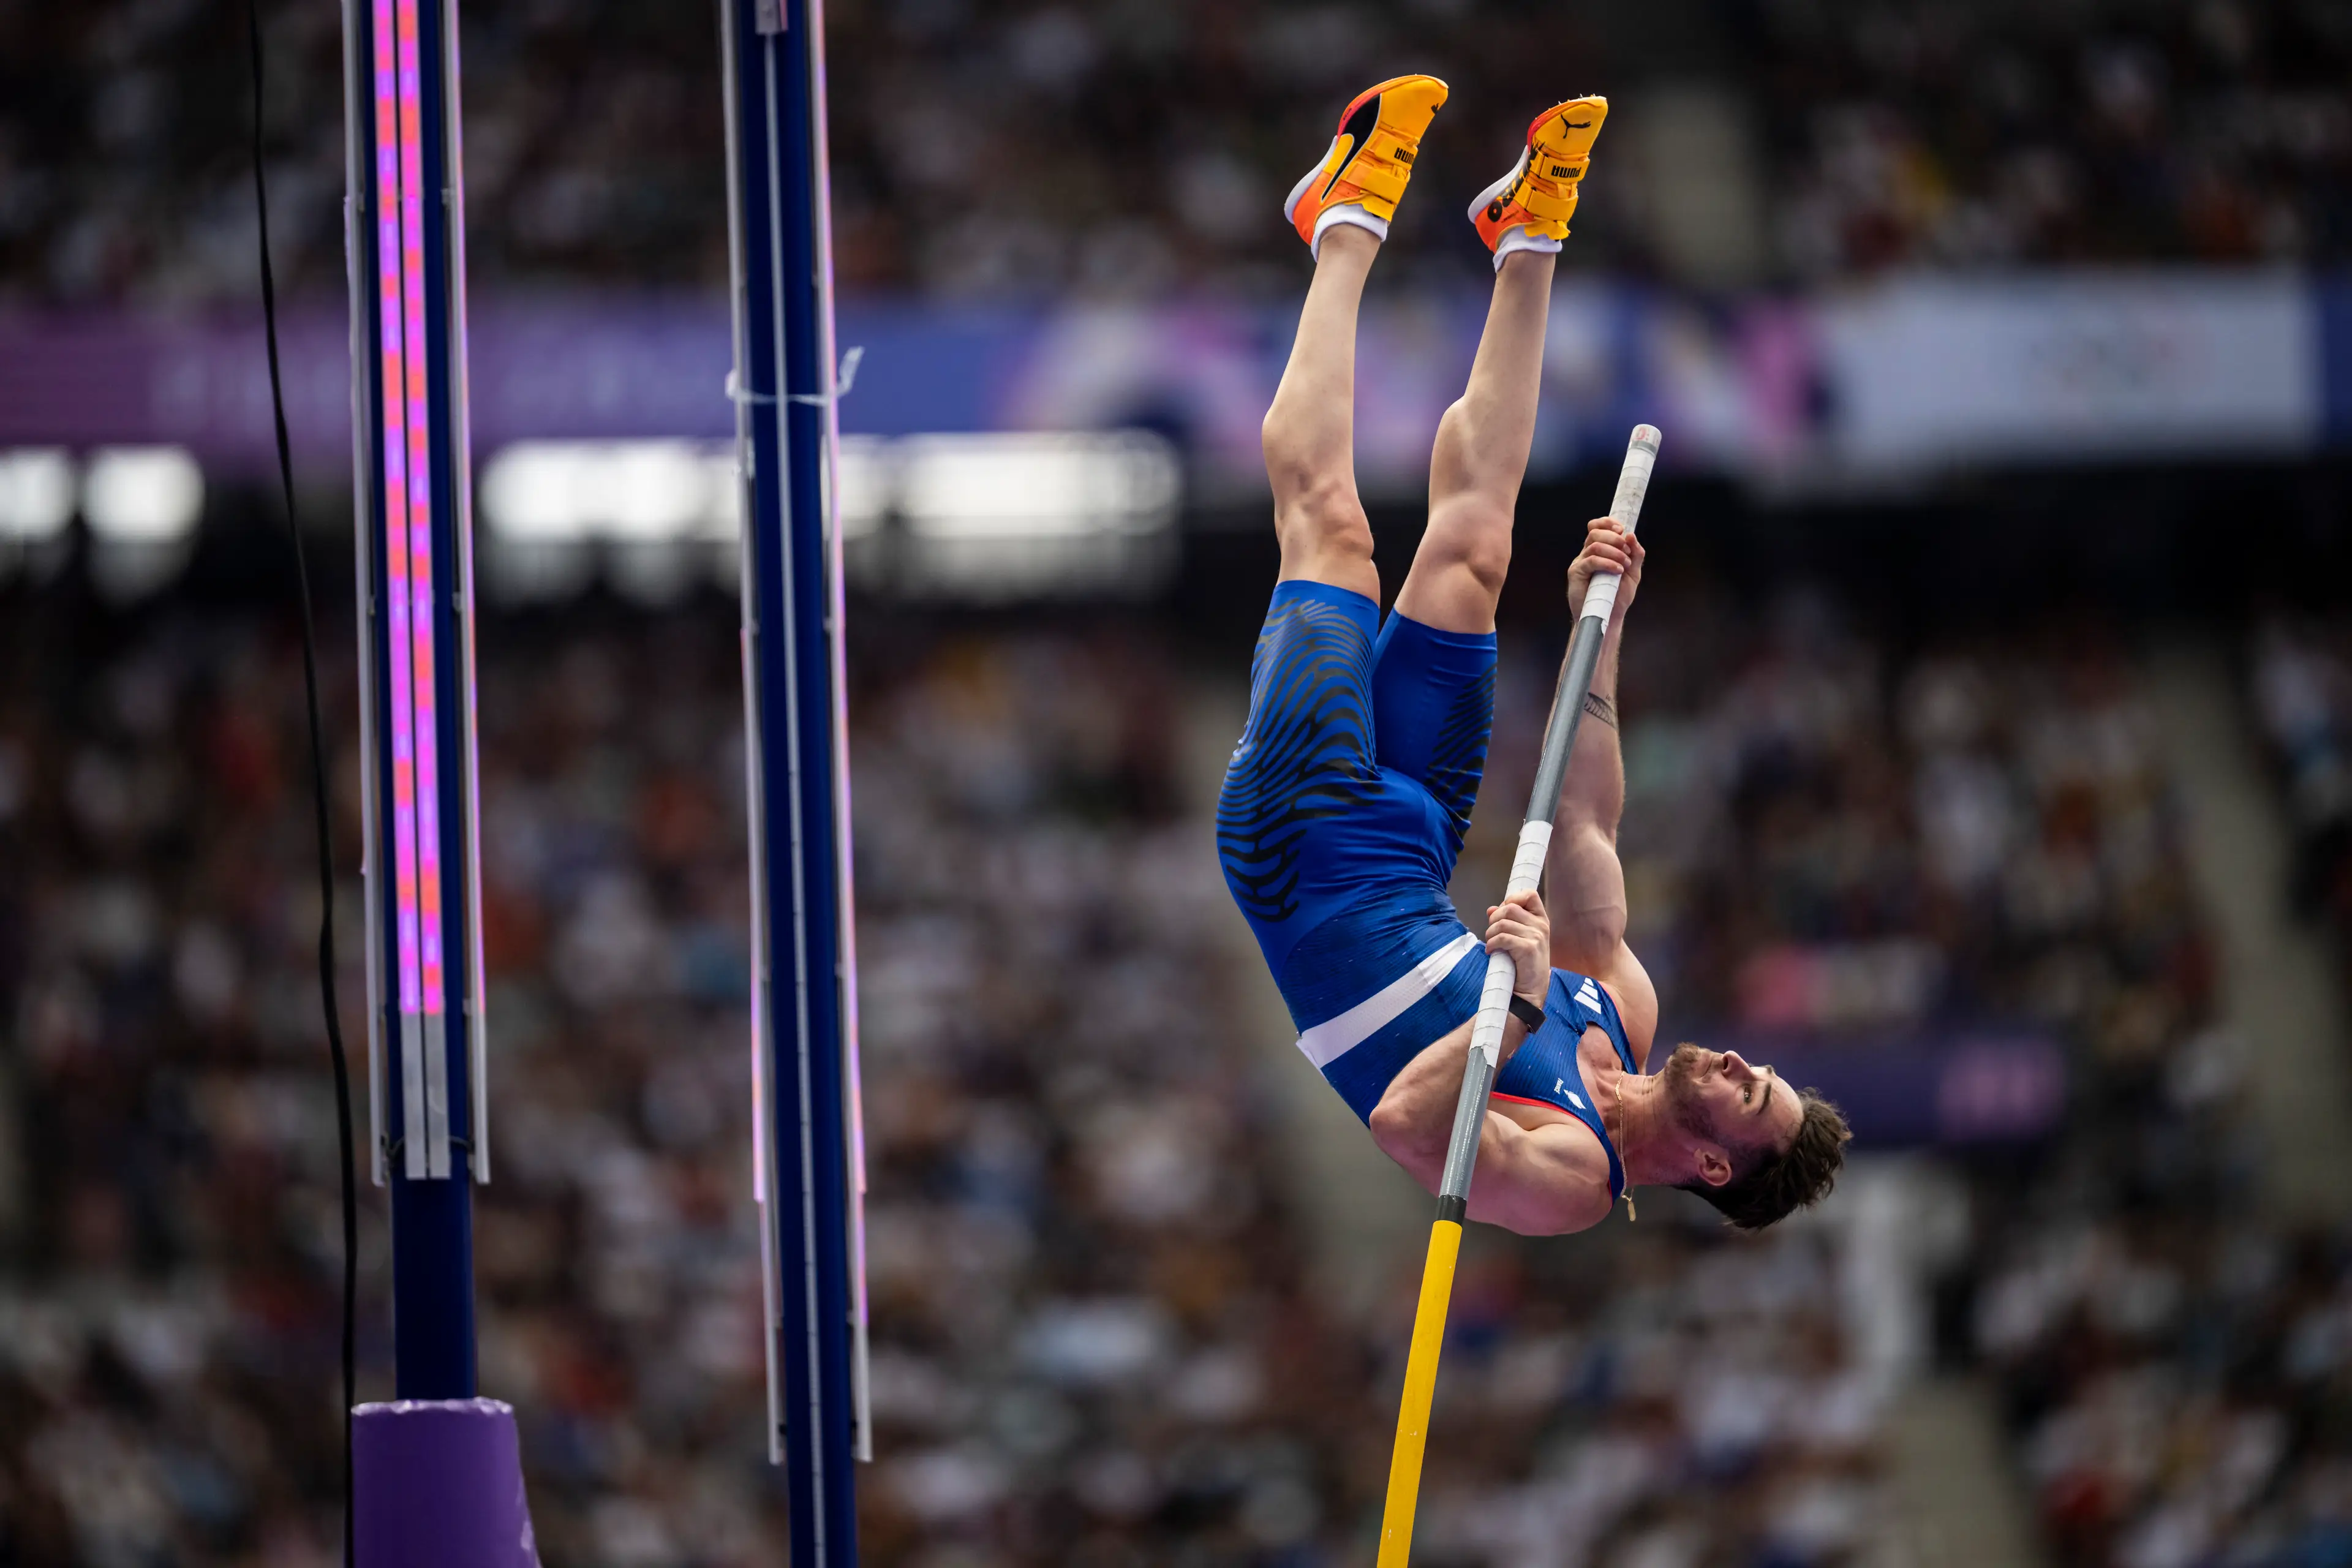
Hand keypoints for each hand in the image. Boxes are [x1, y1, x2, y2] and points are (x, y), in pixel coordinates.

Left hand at [1485, 888, 1550, 1003]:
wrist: (1531, 989)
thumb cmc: (1524, 963)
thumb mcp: (1519, 938)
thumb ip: (1507, 921)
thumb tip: (1491, 909)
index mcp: (1541, 920)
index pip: (1530, 895)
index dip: (1512, 899)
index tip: (1503, 913)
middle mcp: (1541, 926)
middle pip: (1510, 908)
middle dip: (1495, 918)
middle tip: (1492, 932)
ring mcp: (1536, 937)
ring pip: (1503, 923)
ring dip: (1490, 933)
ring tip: (1491, 943)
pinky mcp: (1528, 948)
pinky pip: (1502, 937)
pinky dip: (1492, 943)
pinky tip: (1491, 950)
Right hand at [1566, 517, 1642, 624]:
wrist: (1608, 617)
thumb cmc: (1617, 596)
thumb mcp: (1633, 573)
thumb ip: (1635, 555)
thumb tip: (1631, 535)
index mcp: (1599, 551)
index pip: (1597, 527)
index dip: (1608, 523)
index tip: (1622, 530)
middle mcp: (1587, 554)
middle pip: (1595, 532)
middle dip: (1614, 538)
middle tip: (1626, 551)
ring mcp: (1580, 563)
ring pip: (1594, 545)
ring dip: (1614, 552)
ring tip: (1624, 565)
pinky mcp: (1576, 573)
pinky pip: (1591, 560)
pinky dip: (1607, 563)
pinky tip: (1617, 570)